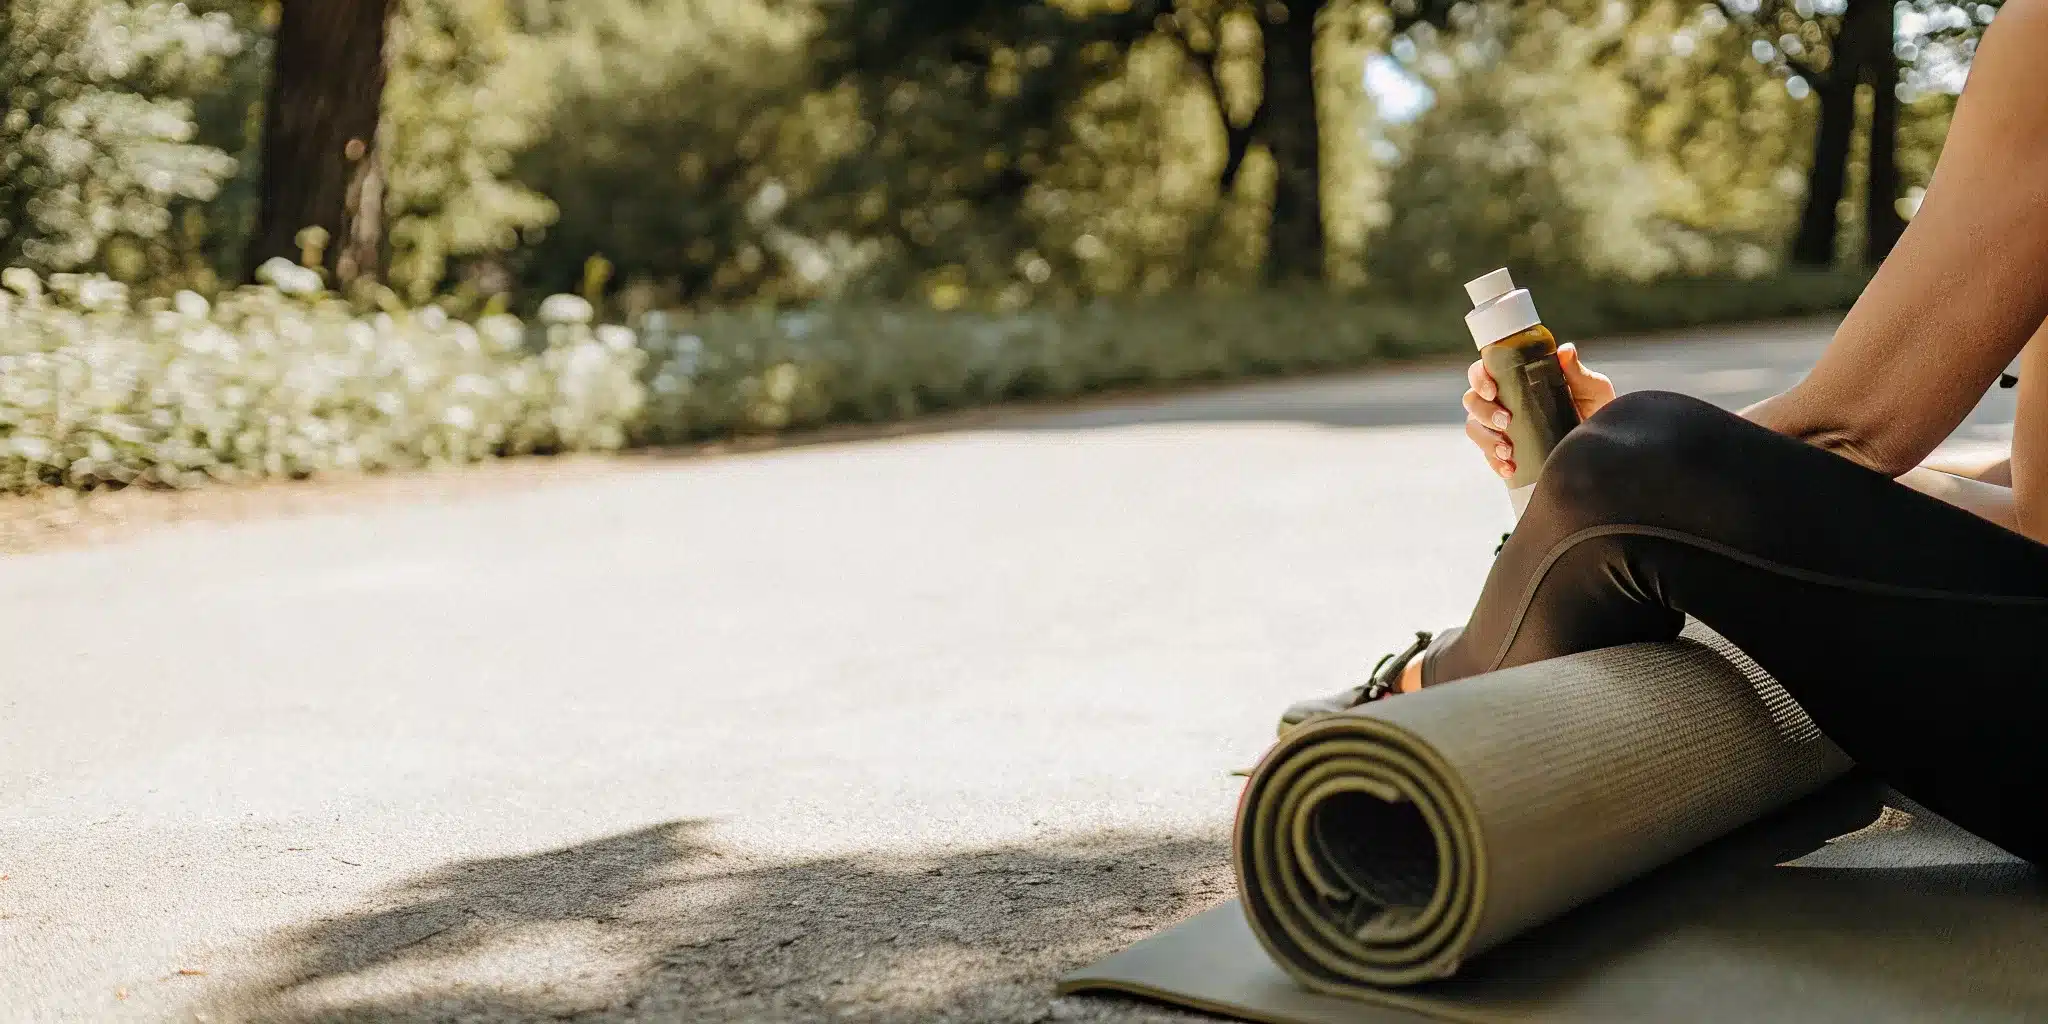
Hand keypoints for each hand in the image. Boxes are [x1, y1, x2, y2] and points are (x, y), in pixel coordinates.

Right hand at [1463, 343, 1615, 479]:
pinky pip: (1488, 456)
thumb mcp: (1592, 390)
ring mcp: (1502, 428)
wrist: (1604, 446)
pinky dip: (1494, 462)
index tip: (1493, 390)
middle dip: (1483, 411)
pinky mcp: (1506, 452)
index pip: (1485, 371)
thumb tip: (1565, 351)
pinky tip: (1509, 468)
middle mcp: (1503, 401)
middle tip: (1505, 421)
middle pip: (1472, 400)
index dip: (1480, 378)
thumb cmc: (1596, 411)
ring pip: (1474, 428)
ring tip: (1508, 450)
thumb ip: (1577, 373)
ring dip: (1486, 438)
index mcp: (1516, 379)